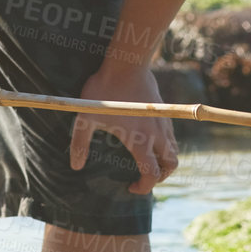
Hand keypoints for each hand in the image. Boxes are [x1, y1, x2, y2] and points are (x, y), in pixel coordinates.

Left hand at [70, 63, 177, 193]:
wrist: (126, 63)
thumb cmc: (104, 92)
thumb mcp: (86, 118)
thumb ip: (80, 144)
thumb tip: (76, 166)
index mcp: (140, 141)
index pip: (151, 174)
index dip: (144, 187)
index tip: (131, 188)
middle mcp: (157, 134)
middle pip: (171, 165)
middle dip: (161, 176)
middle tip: (144, 177)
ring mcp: (163, 122)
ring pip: (174, 150)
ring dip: (165, 161)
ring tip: (148, 162)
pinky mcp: (165, 112)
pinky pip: (172, 136)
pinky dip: (166, 147)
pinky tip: (150, 142)